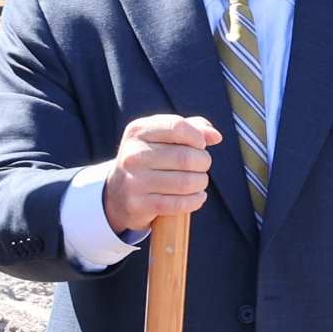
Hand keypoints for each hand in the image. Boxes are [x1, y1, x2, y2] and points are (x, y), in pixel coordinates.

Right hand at [103, 115, 220, 232]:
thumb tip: (215, 136)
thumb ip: (192, 128)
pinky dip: (195, 200)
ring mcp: (133, 181)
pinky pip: (179, 203)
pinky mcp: (138, 204)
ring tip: (198, 182)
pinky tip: (196, 197)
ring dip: (200, 183)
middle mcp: (132, 155)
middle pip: (186, 157)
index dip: (197, 136)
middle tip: (200, 166)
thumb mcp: (163, 137)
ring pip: (186, 182)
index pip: (177, 127)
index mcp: (138, 131)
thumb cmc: (150, 160)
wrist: (117, 193)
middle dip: (203, 162)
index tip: (200, 145)